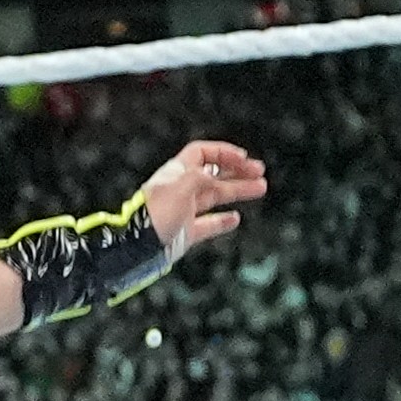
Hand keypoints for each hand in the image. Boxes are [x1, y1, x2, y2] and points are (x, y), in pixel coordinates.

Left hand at [138, 137, 268, 261]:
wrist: (140, 247)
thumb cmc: (154, 215)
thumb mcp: (179, 187)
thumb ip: (199, 177)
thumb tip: (212, 175)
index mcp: (177, 173)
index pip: (202, 154)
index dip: (223, 153)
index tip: (243, 158)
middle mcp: (182, 189)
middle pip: (214, 174)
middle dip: (237, 171)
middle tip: (259, 172)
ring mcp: (185, 211)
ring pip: (216, 197)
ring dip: (238, 191)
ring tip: (260, 188)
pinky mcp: (187, 232)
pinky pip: (209, 223)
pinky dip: (223, 221)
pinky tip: (235, 218)